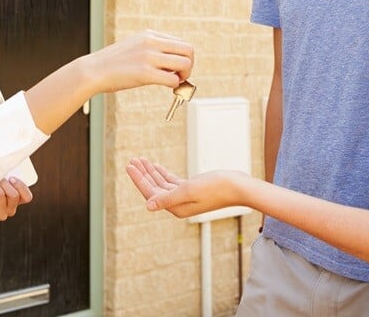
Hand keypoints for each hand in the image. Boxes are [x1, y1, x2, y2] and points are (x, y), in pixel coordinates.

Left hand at [0, 177, 32, 223]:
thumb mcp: (0, 182)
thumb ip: (6, 176)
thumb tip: (4, 164)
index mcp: (17, 201)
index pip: (27, 197)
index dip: (21, 187)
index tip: (11, 178)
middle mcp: (11, 210)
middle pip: (13, 195)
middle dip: (4, 183)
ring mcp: (1, 214)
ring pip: (1, 196)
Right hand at [83, 30, 193, 92]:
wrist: (93, 71)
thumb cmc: (113, 63)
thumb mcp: (135, 47)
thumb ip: (153, 49)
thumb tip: (173, 62)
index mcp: (150, 35)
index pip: (181, 43)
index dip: (184, 58)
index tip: (176, 69)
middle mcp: (151, 42)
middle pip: (189, 50)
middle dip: (189, 66)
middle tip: (180, 76)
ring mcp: (148, 57)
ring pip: (185, 64)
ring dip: (184, 76)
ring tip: (174, 82)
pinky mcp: (145, 73)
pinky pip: (173, 80)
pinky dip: (174, 85)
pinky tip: (166, 87)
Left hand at [126, 157, 248, 218]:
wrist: (238, 187)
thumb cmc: (216, 188)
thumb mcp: (189, 191)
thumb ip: (168, 198)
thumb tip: (148, 206)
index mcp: (175, 207)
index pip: (151, 193)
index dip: (139, 179)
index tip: (130, 166)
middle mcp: (178, 204)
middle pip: (154, 188)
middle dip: (142, 174)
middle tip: (132, 160)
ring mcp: (184, 197)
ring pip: (162, 183)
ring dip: (151, 172)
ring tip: (140, 160)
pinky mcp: (191, 190)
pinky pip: (171, 182)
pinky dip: (162, 173)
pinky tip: (156, 165)